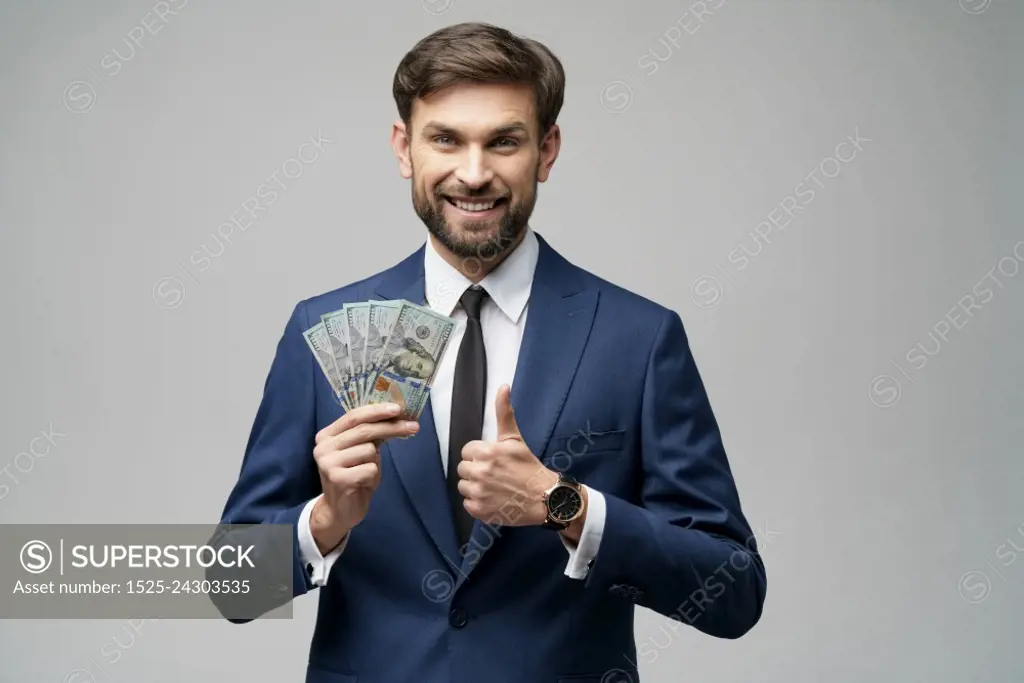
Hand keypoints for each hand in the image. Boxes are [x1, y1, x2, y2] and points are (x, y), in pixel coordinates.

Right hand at [310, 402, 419, 553]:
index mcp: (327, 435)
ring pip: (369, 450)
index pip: (354, 416)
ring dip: (375, 462)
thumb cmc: (354, 477)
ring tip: (365, 473)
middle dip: (391, 427)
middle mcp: (323, 447)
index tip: (398, 408)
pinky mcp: (338, 479)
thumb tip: (396, 415)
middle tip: (414, 426)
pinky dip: (373, 476)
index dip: (377, 410)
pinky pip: (370, 469)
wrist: (340, 511)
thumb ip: (370, 434)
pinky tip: (362, 484)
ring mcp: (328, 463)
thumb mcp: (361, 452)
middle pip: (364, 430)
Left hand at [456, 384, 560, 526]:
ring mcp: (479, 493)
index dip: (479, 454)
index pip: (467, 451)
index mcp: (487, 452)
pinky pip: (467, 503)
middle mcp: (481, 472)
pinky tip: (492, 499)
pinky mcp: (480, 511)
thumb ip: (504, 413)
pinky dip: (477, 503)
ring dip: (475, 486)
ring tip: (493, 487)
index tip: (494, 460)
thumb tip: (503, 386)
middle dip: (476, 469)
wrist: (545, 498)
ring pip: (463, 486)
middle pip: (463, 468)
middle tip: (494, 474)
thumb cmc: (529, 467)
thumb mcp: (515, 439)